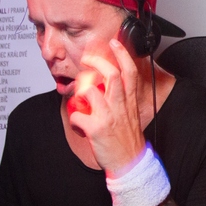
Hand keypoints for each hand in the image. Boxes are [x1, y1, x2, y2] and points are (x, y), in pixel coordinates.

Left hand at [66, 40, 147, 175]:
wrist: (131, 162)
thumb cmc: (128, 140)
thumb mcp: (129, 114)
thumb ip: (120, 98)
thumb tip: (104, 86)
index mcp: (129, 101)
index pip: (129, 71)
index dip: (122, 54)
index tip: (114, 43)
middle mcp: (120, 106)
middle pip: (110, 74)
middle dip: (96, 62)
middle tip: (86, 59)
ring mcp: (108, 116)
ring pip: (91, 91)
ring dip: (80, 90)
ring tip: (79, 94)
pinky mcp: (97, 129)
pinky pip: (78, 117)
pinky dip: (74, 118)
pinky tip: (78, 123)